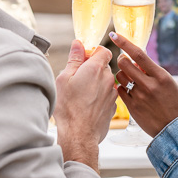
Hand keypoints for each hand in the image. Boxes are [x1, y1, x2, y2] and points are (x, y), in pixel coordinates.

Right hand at [53, 40, 115, 165]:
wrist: (79, 134)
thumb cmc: (68, 107)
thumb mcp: (64, 79)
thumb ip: (74, 59)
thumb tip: (78, 44)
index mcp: (95, 68)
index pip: (103, 51)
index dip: (94, 52)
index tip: (83, 59)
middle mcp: (108, 79)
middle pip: (104, 66)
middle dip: (92, 69)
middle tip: (77, 79)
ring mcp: (112, 93)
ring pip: (105, 82)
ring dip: (96, 84)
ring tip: (81, 95)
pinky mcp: (114, 106)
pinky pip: (107, 96)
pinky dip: (99, 97)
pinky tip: (87, 105)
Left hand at [110, 32, 177, 137]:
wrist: (173, 127)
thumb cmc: (172, 102)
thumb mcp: (167, 82)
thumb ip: (152, 70)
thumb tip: (135, 56)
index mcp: (160, 76)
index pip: (139, 55)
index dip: (125, 43)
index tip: (114, 34)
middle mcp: (149, 85)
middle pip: (124, 64)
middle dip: (122, 60)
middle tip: (125, 62)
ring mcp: (139, 97)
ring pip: (120, 76)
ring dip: (122, 74)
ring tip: (130, 79)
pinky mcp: (132, 107)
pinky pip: (120, 90)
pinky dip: (122, 87)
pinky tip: (129, 90)